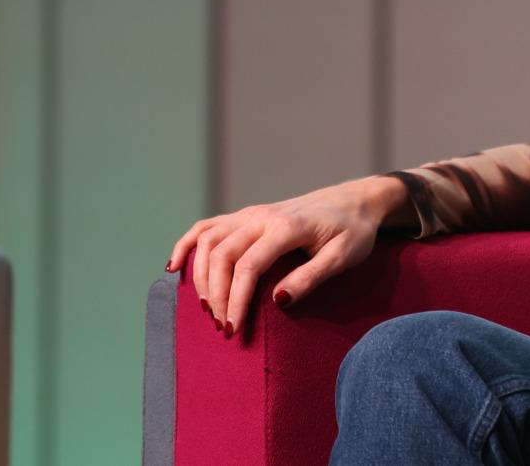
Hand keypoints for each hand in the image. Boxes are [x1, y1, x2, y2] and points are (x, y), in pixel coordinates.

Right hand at [167, 176, 407, 335]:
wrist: (355, 201)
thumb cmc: (353, 231)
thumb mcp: (344, 256)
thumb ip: (312, 277)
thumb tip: (278, 300)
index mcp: (287, 226)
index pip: (249, 265)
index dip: (237, 300)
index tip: (234, 329)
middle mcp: (262, 216)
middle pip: (222, 255)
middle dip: (217, 294)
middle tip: (223, 327)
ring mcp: (251, 213)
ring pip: (208, 241)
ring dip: (201, 276)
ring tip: (208, 309)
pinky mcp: (246, 216)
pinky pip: (207, 226)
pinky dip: (186, 245)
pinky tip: (175, 268)